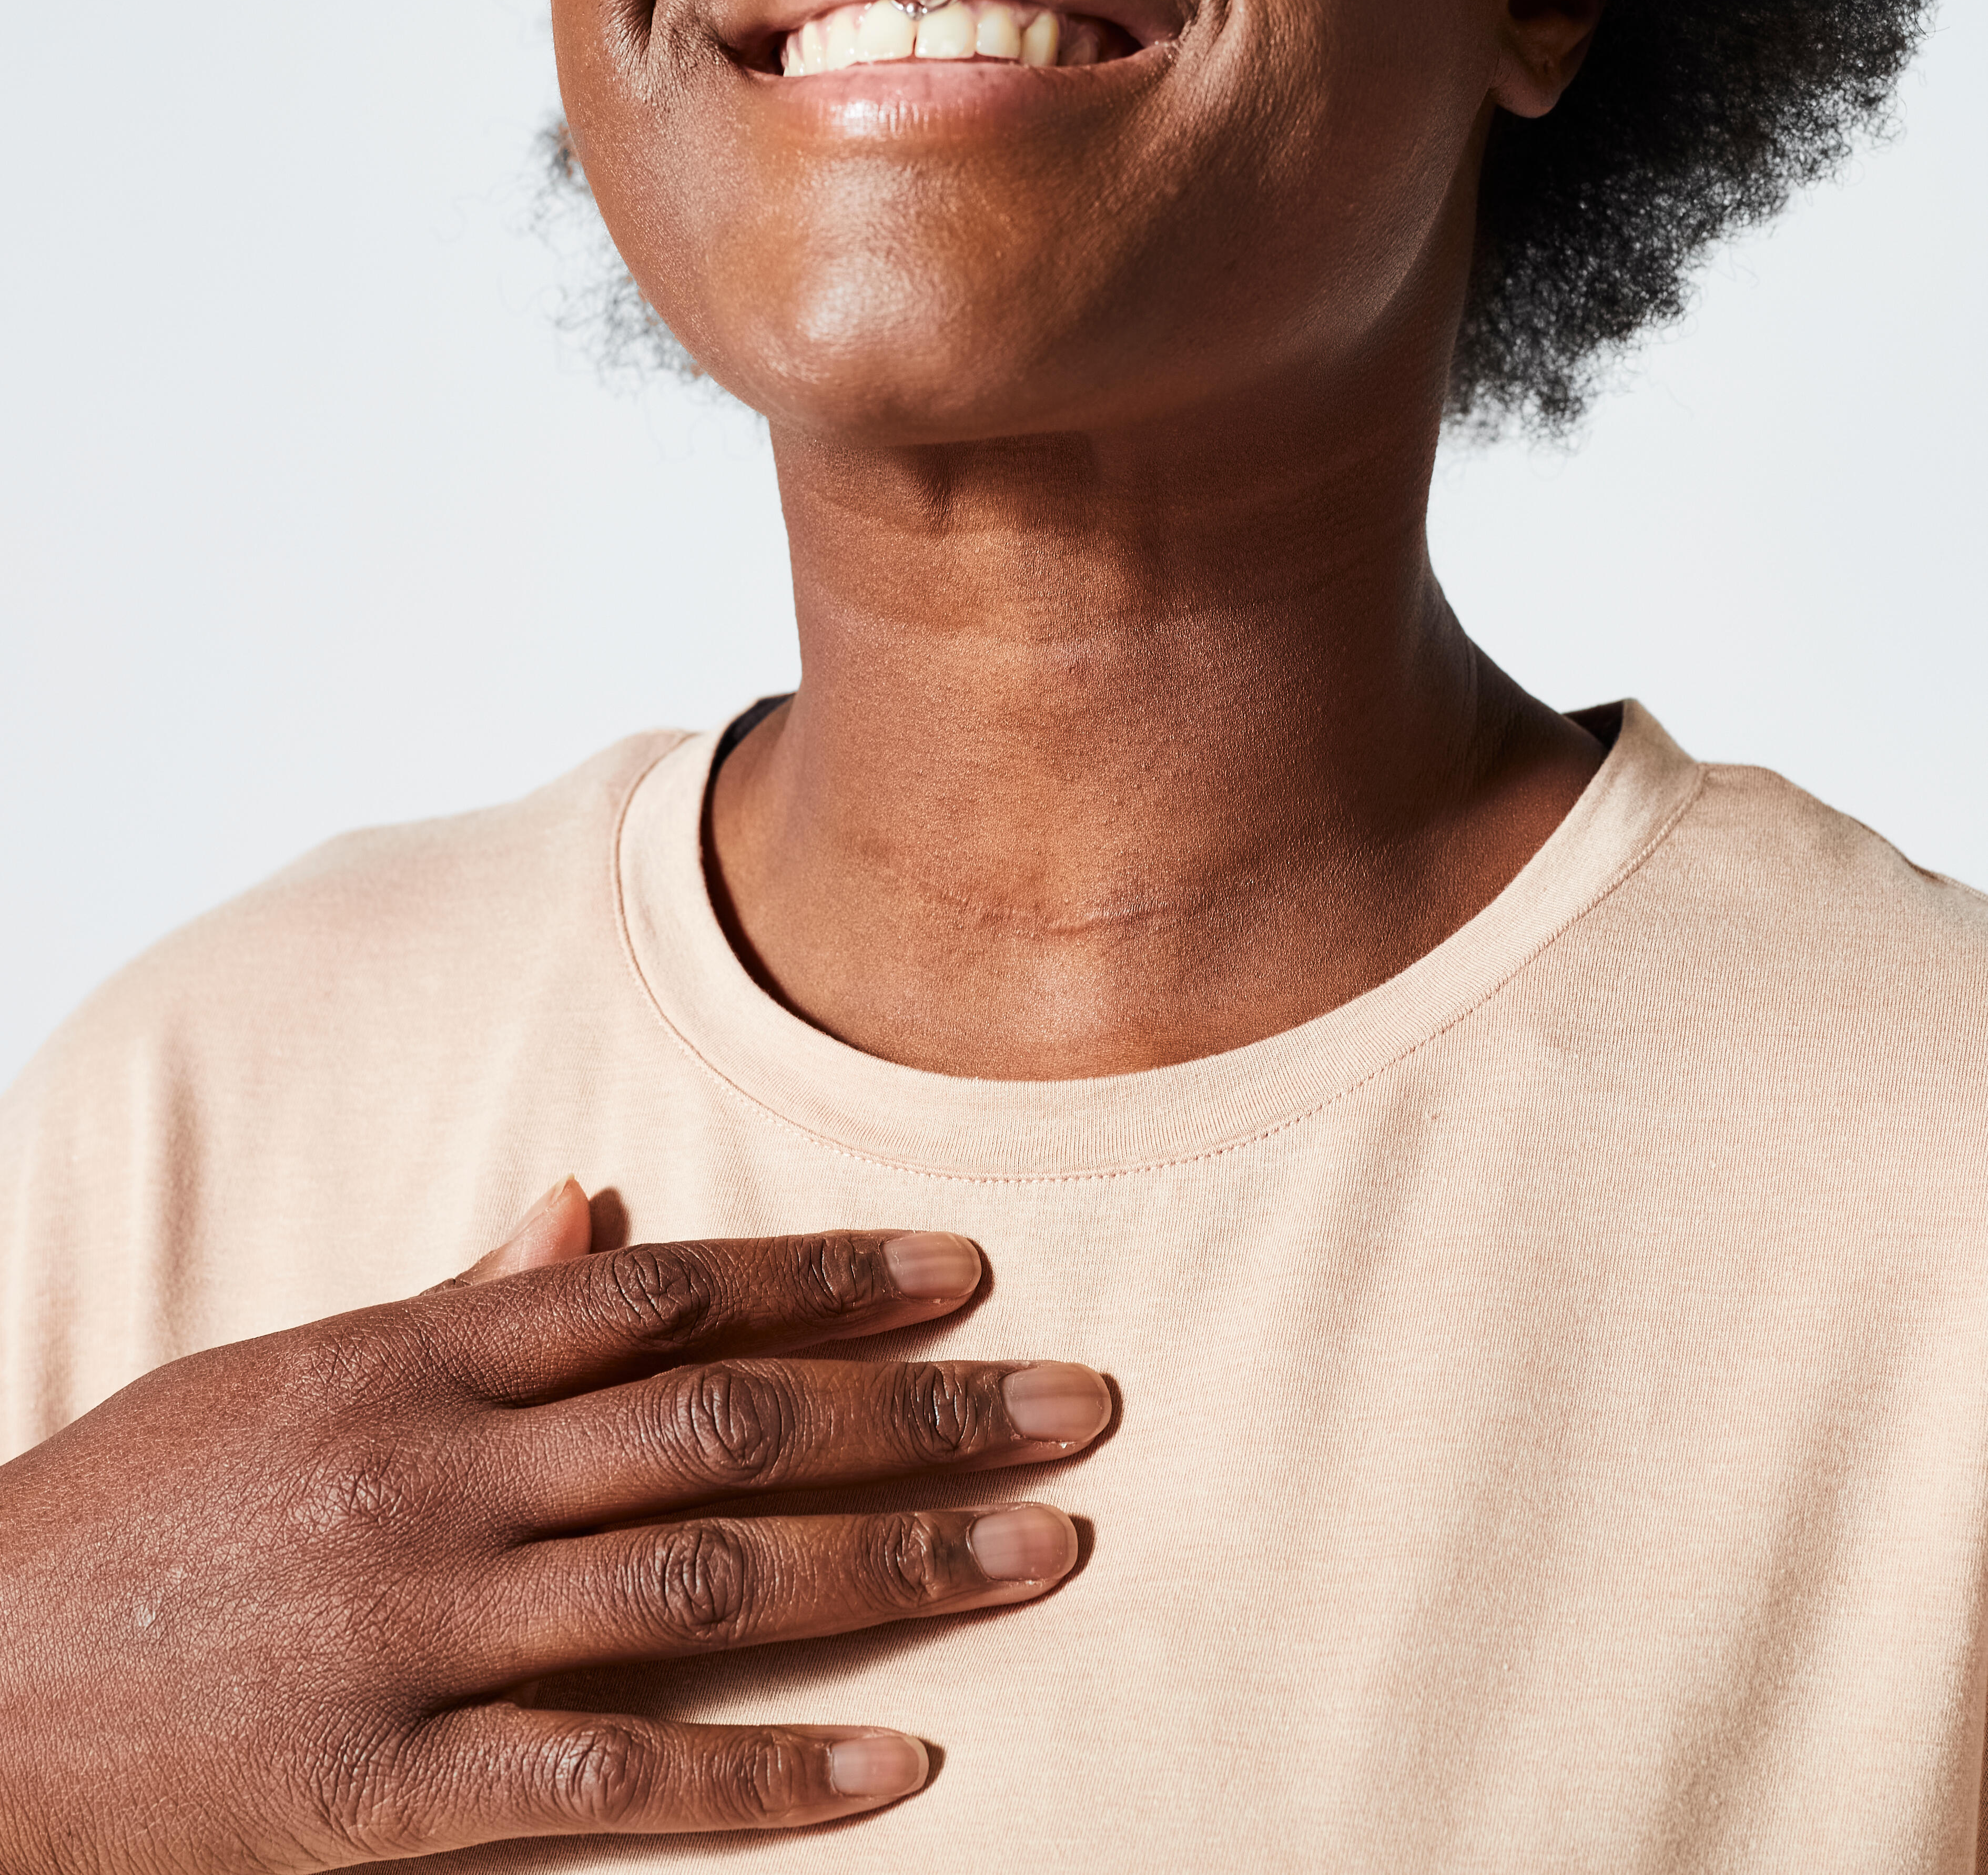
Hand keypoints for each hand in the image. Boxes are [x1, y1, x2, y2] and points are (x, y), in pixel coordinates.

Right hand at [0, 1181, 1108, 1869]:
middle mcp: (440, 1475)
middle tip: (1078, 1402)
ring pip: (702, 1582)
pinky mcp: (383, 1791)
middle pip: (724, 1423)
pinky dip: (762, 1773)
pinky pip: (608, 1778)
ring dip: (892, 1563)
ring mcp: (418, 1632)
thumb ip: (459, 1298)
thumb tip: (589, 1208)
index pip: (669, 1289)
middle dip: (914, 1411)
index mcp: (417, 1357)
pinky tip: (898, 1766)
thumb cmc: (143, 1509)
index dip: (829, 1274)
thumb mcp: (294, 1367)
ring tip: (1047, 1550)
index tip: (964, 1268)